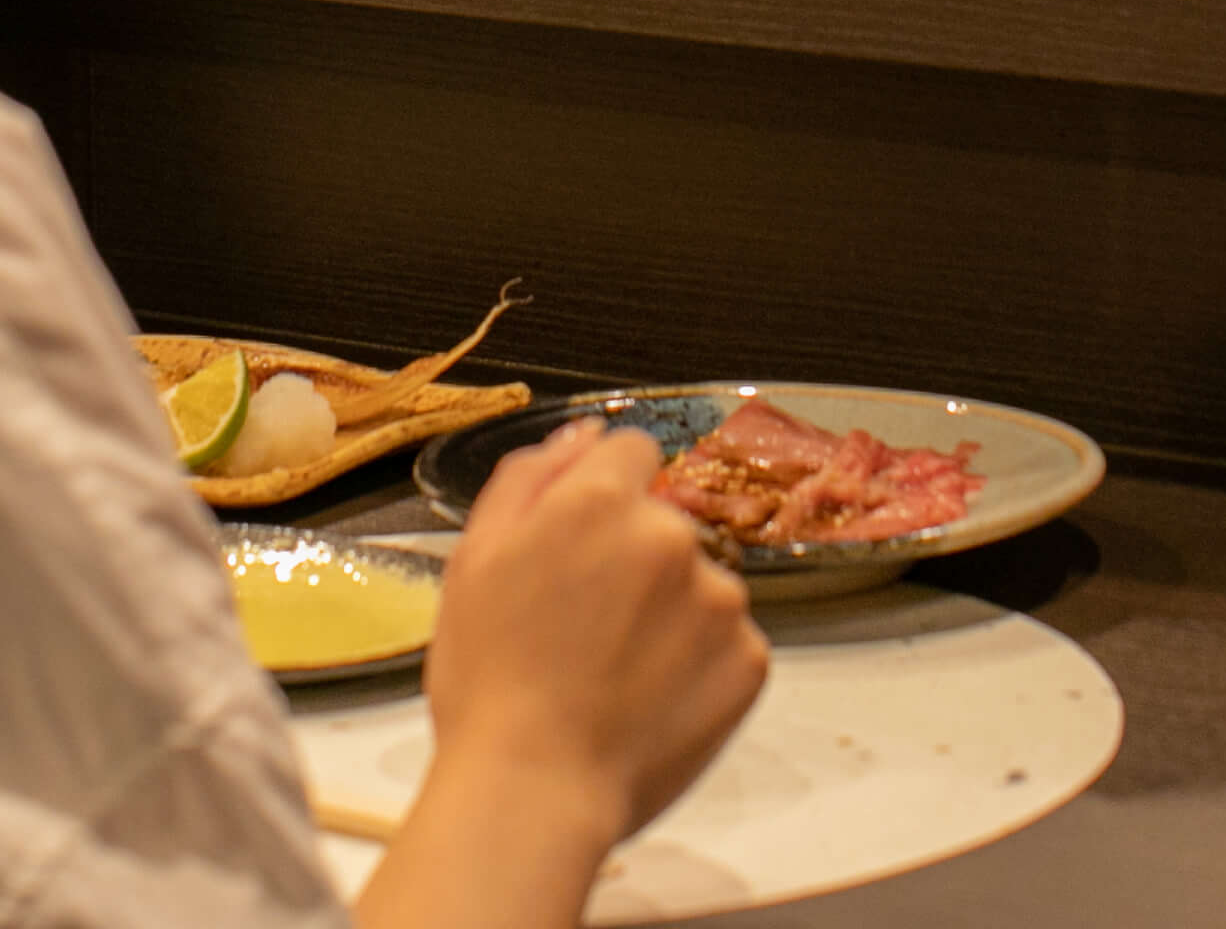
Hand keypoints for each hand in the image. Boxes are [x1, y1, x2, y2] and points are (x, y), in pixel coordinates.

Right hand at [415, 421, 764, 848]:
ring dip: (669, 612)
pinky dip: (698, 663)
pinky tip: (649, 699)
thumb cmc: (490, 680)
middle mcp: (673, 536)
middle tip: (583, 627)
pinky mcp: (750, 660)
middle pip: (663, 524)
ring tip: (614, 673)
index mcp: (602, 500)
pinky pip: (727, 642)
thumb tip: (582, 434)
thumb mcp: (474, 559)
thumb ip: (529, 478)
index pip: (630, 453)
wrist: (533, 791)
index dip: (601, 498)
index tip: (580, 548)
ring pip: (698, 584)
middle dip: (633, 560)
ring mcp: (720, 600)